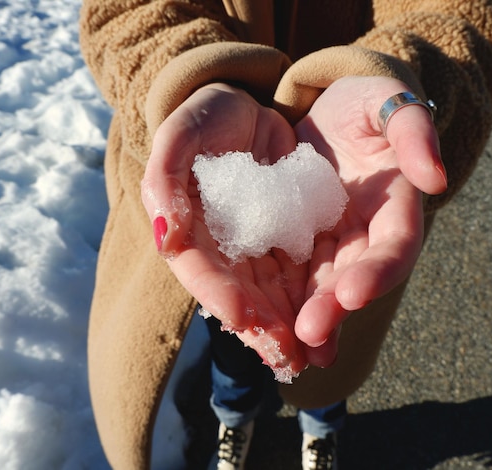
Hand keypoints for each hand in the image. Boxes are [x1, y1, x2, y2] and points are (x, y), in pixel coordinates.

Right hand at [142, 83, 310, 377]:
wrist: (244, 107)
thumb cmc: (204, 118)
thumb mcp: (180, 134)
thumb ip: (165, 177)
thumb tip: (164, 236)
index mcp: (188, 228)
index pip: (198, 268)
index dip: (218, 293)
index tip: (244, 318)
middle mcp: (220, 246)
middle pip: (237, 293)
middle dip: (261, 326)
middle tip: (286, 355)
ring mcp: (253, 245)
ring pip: (269, 293)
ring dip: (287, 325)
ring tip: (311, 355)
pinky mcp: (284, 237)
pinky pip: (296, 274)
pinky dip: (309, 300)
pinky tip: (327, 325)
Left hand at [293, 76, 446, 365]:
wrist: (329, 112)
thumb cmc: (364, 103)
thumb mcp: (387, 102)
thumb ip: (412, 131)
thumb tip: (433, 178)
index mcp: (394, 206)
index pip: (394, 245)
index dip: (378, 271)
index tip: (354, 293)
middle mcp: (364, 233)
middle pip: (354, 276)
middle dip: (333, 307)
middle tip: (308, 334)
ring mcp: (330, 240)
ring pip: (321, 285)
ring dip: (308, 316)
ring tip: (290, 348)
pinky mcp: (299, 240)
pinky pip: (291, 272)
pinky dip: (281, 298)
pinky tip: (263, 323)